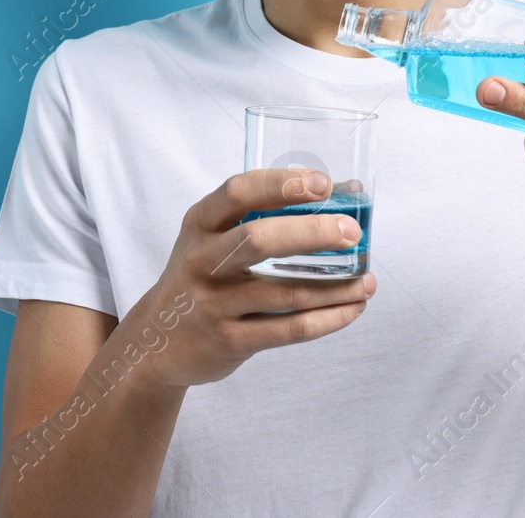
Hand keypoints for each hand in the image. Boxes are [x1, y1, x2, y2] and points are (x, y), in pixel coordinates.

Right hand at [132, 167, 375, 388]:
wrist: (157, 341)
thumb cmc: (201, 276)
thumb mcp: (212, 238)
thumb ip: (265, 214)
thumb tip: (347, 188)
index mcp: (200, 223)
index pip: (239, 192)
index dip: (282, 184)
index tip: (323, 183)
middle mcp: (202, 260)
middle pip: (258, 239)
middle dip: (312, 233)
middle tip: (353, 232)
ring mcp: (214, 304)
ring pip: (285, 292)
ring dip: (335, 287)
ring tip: (367, 281)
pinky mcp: (229, 341)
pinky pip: (289, 329)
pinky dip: (328, 319)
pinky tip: (351, 309)